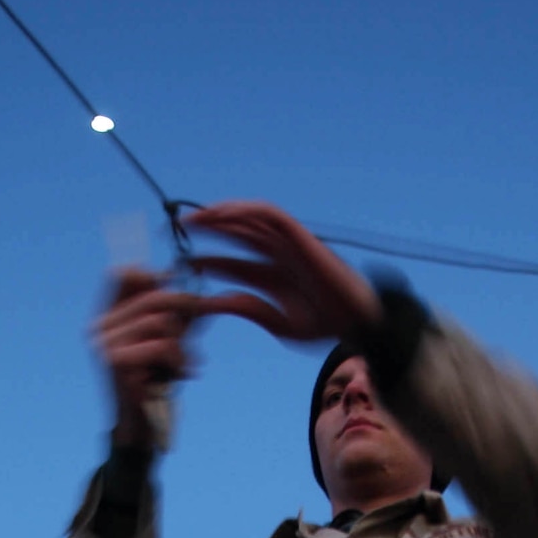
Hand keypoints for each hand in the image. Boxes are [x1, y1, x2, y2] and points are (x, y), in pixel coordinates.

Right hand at [92, 268, 201, 447]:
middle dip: (182, 306)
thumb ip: (176, 317)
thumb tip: (196, 291)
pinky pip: (162, 345)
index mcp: (106, 319)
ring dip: (182, 344)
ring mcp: (105, 346)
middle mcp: (99, 329)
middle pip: (152, 297)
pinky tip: (180, 375)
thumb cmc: (156, 385)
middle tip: (199, 315)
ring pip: (161, 322)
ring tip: (183, 364)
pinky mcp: (118, 363)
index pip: (122, 275)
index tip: (172, 282)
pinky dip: (179, 360)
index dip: (151, 274)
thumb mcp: (167, 343)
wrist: (142, 429)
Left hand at [185, 202, 381, 342]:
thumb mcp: (279, 323)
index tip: (182, 264)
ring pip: (248, 220)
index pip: (232, 264)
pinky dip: (245, 210)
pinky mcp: (299, 235)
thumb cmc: (324, 327)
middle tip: (179, 230)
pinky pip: (268, 214)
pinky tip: (223, 214)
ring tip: (194, 219)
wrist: (358, 320)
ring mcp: (288, 244)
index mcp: (270, 278)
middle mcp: (276, 256)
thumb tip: (213, 302)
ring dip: (221, 215)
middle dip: (208, 230)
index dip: (207, 261)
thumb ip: (249, 308)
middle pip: (236, 235)